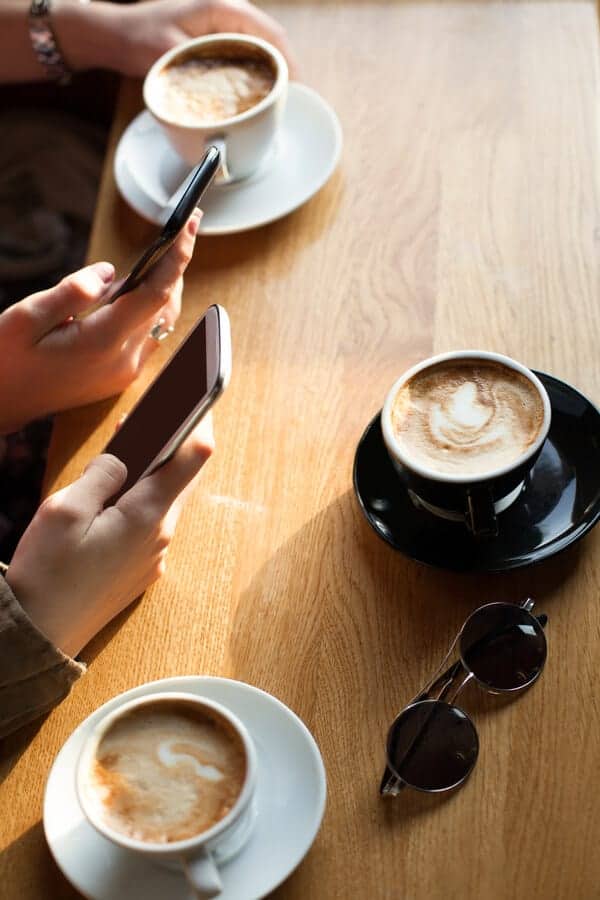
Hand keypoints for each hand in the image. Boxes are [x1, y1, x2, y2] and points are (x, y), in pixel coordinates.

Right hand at [0, 210, 200, 433]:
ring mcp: (125, 373)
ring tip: (161, 256)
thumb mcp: (26, 317)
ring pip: (161, 323)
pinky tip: (137, 292)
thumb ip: (71, 291)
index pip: (155, 293)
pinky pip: (149, 338)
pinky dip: (150, 310)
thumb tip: (109, 272)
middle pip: (165, 306)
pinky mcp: (120, 378)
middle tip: (181, 231)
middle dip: (176, 267)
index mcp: (102, 342)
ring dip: (165, 289)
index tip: (190, 225)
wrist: (0, 405)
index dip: (177, 257)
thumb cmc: (6, 361)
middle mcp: (123, 361)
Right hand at [6, 414, 213, 657]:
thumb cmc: (47, 573)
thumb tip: (122, 459)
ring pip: (164, 503)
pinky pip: (150, 526)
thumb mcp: (65, 510)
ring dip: (152, 477)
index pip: (192, 460)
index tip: (199, 400)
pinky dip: (140, 504)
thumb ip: (101, 475)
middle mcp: (161, 537)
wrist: (39, 634)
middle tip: (152, 420)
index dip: (199, 424)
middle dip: (169, 448)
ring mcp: (153, 557)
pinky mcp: (141, 571)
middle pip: (180, 480)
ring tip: (129, 452)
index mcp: (147, 516)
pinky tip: (117, 496)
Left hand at [55, 0, 295, 77]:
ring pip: (260, 45)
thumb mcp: (174, 58)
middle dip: (284, 70)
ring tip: (275, 99)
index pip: (272, 35)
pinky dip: (254, 68)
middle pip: (271, 40)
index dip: (290, 65)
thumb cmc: (138, 40)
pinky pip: (245, 49)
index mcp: (222, 7)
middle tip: (288, 103)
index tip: (296, 92)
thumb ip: (206, 71)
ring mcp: (222, 18)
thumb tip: (237, 93)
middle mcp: (227, 8)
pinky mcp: (216, 31)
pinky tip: (254, 90)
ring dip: (269, 71)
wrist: (114, 34)